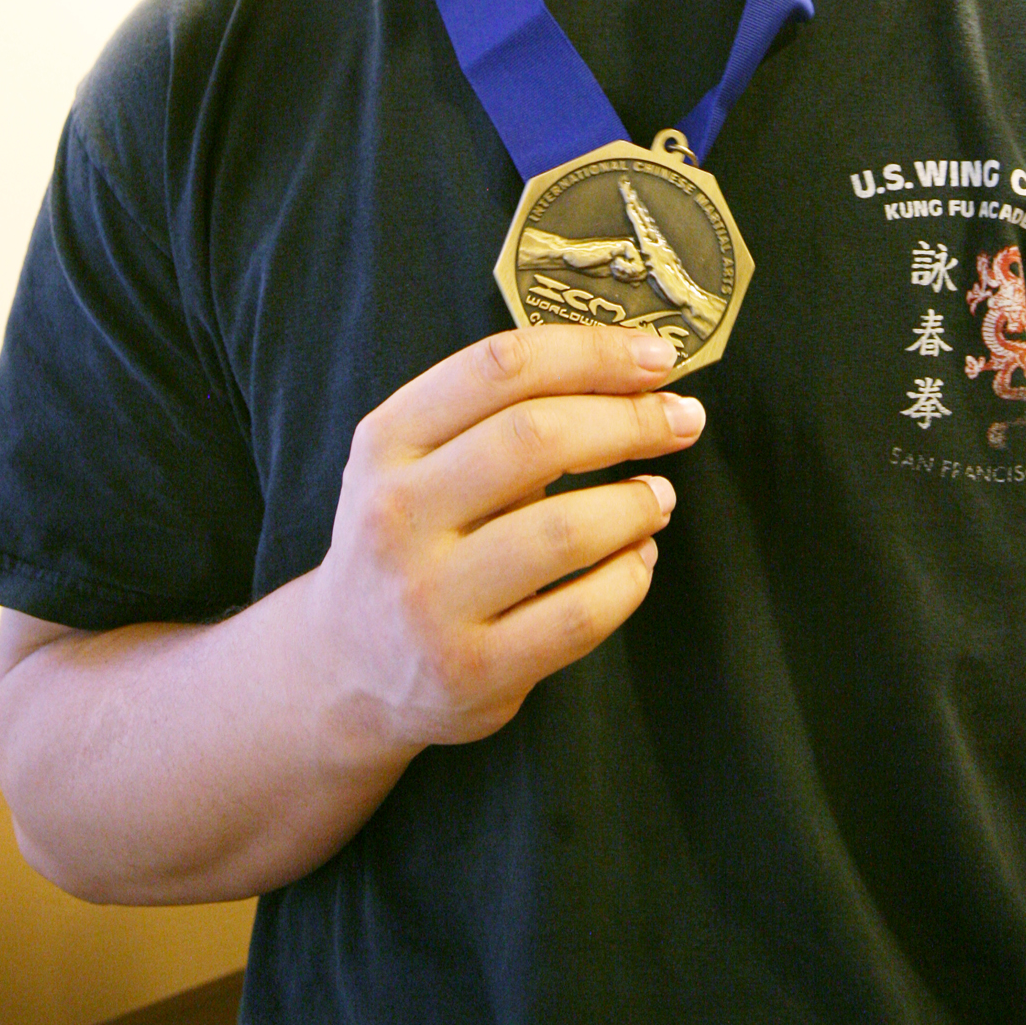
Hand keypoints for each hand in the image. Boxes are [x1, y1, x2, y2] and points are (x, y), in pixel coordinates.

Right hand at [304, 324, 703, 765]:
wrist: (344, 666)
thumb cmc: (410, 537)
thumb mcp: (414, 459)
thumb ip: (498, 413)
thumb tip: (632, 377)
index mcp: (388, 441)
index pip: (501, 367)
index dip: (592, 353)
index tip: (657, 357)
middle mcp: (398, 514)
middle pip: (536, 438)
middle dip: (630, 422)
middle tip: (682, 420)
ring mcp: (430, 599)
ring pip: (564, 530)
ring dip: (634, 504)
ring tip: (658, 497)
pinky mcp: (470, 671)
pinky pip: (578, 615)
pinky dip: (628, 578)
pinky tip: (637, 559)